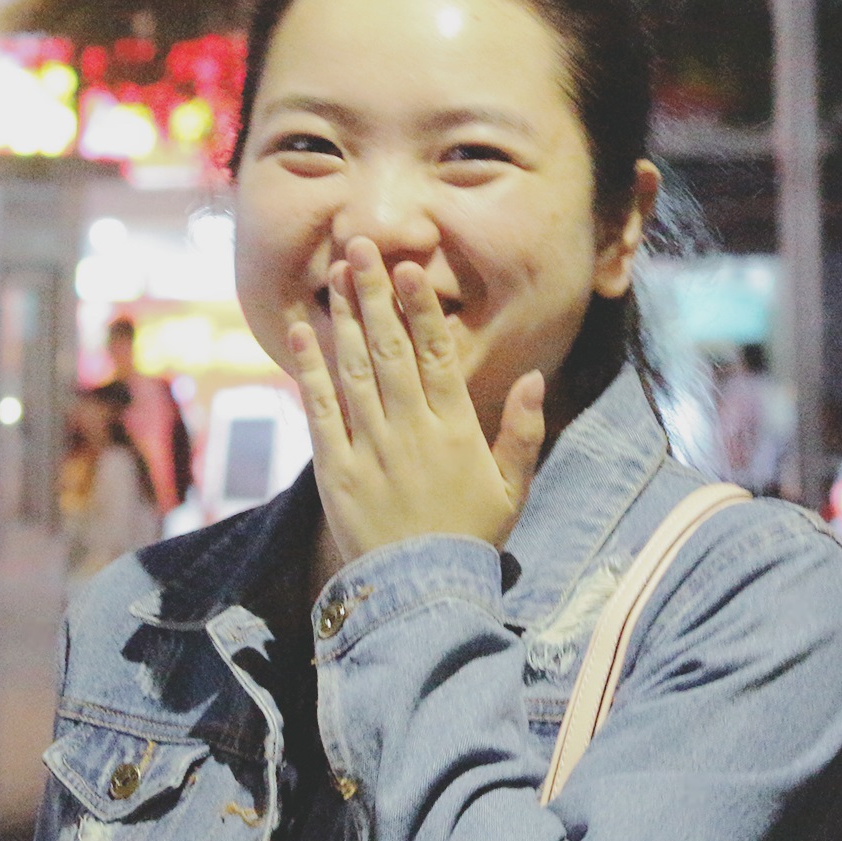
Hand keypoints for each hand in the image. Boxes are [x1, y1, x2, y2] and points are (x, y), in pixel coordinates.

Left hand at [288, 236, 543, 565]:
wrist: (421, 594)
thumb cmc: (470, 540)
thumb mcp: (513, 490)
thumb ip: (524, 432)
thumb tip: (538, 380)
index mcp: (455, 429)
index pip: (437, 354)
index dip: (422, 308)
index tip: (410, 268)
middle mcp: (410, 428)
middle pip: (390, 348)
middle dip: (374, 294)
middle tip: (360, 247)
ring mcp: (369, 446)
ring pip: (355, 368)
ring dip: (343, 318)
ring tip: (333, 275)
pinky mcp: (334, 467)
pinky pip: (320, 409)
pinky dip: (310, 368)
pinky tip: (303, 332)